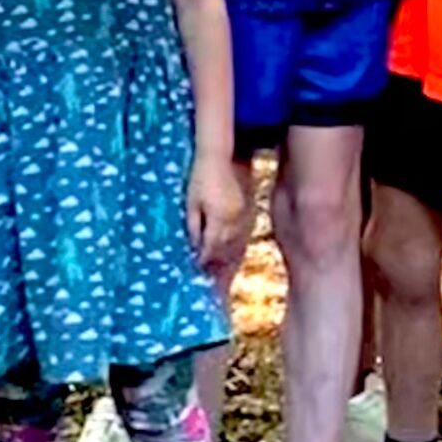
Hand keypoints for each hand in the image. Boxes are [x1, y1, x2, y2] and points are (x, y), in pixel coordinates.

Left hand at [188, 155, 254, 277]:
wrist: (222, 157)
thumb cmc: (201, 178)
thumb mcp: (191, 202)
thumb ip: (194, 226)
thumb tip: (195, 248)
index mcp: (219, 220)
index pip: (211, 248)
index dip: (204, 261)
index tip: (198, 272)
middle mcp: (235, 221)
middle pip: (226, 251)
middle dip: (218, 268)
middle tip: (213, 284)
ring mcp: (244, 216)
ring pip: (238, 245)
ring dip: (230, 261)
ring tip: (224, 276)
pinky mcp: (249, 211)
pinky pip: (244, 236)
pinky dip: (238, 248)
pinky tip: (234, 255)